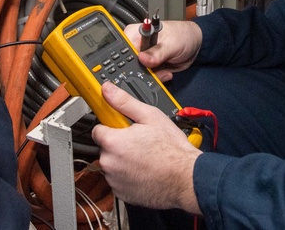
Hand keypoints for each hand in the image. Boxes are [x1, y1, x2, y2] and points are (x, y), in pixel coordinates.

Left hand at [91, 82, 201, 212]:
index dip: (112, 127)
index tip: (122, 129)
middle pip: (105, 148)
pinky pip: (118, 181)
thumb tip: (108, 90)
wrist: (186, 179)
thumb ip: (124, 102)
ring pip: (112, 165)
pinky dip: (128, 176)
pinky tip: (144, 171)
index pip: (98, 130)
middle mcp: (109, 163)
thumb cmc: (172, 150)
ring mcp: (114, 180)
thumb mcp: (150, 116)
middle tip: (139, 143)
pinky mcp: (122, 194)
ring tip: (144, 158)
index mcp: (113, 142)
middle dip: (119, 145)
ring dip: (123, 162)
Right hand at [124, 20, 202, 81]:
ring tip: (164, 70)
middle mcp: (137, 46)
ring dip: (152, 76)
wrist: (195, 44)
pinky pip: (148, 77)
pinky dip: (157, 78)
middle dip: (144, 71)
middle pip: (129, 64)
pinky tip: (165, 72)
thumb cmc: (183, 35)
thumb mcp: (170, 43)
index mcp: (136, 33)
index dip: (130, 60)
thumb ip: (157, 52)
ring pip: (139, 74)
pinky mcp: (150, 67)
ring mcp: (143, 58)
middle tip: (157, 68)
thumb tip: (142, 58)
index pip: (124, 49)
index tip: (141, 66)